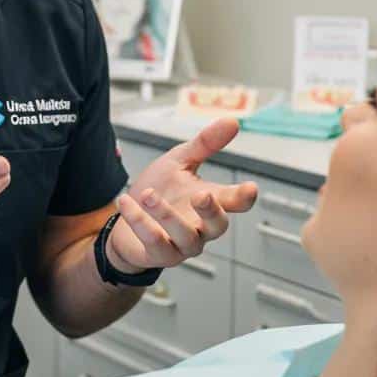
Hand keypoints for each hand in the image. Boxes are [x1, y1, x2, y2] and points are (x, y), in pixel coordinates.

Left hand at [108, 118, 256, 273]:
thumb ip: (204, 144)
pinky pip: (154, 242)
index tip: (250, 189)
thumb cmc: (160, 191)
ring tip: (147, 195)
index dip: (244, 197)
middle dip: (212, 211)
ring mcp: (182, 245)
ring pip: (185, 236)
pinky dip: (139, 222)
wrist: (126, 218)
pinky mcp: (159, 255)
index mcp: (210, 201)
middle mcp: (201, 227)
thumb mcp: (180, 162)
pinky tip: (126, 202)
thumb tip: (233, 121)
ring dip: (166, 215)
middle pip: (218, 226)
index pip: (235, 202)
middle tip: (202, 194)